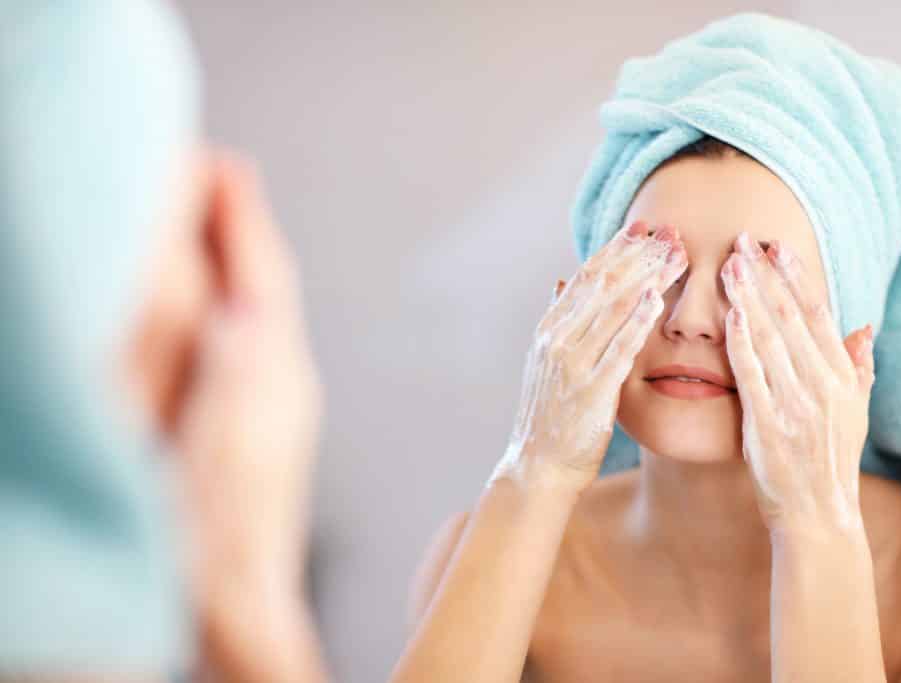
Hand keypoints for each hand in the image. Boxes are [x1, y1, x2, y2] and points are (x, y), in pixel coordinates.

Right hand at [175, 152, 324, 679]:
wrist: (239, 603)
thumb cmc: (219, 540)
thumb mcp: (217, 456)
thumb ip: (232, 381)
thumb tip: (242, 311)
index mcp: (274, 375)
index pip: (263, 276)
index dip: (242, 218)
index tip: (224, 164)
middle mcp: (283, 379)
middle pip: (265, 285)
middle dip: (242, 229)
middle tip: (218, 176)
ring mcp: (274, 401)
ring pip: (257, 310)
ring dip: (237, 262)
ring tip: (213, 222)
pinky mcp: (259, 425)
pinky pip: (248, 342)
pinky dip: (228, 305)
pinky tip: (211, 306)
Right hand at [490, 220, 686, 493]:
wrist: (538, 466)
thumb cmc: (552, 416)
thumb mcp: (548, 362)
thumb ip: (561, 323)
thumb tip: (562, 282)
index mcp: (550, 329)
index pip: (586, 277)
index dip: (616, 248)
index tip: (643, 226)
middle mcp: (557, 339)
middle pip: (603, 284)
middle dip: (639, 254)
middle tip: (670, 231)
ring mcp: (572, 363)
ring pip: (613, 308)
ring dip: (647, 276)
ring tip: (675, 253)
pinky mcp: (591, 391)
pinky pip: (617, 349)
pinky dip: (637, 322)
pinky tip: (657, 300)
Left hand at [720, 232, 874, 534]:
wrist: (818, 513)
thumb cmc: (831, 460)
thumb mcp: (855, 412)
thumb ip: (858, 367)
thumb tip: (863, 327)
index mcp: (842, 378)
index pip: (817, 315)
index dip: (796, 277)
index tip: (777, 247)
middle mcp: (822, 385)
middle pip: (789, 318)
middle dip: (765, 276)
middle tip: (743, 241)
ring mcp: (795, 404)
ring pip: (769, 339)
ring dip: (748, 298)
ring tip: (729, 266)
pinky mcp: (767, 424)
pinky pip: (752, 376)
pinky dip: (741, 344)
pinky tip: (729, 316)